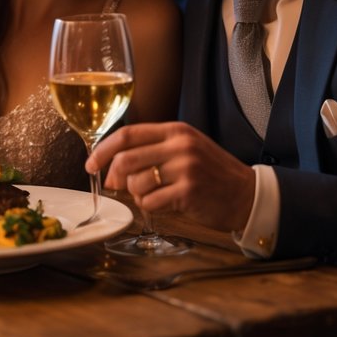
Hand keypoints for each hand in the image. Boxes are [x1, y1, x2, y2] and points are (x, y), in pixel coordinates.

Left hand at [86, 121, 255, 231]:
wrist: (246, 194)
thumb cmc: (211, 173)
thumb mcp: (185, 149)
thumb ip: (153, 149)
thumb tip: (112, 164)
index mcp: (175, 131)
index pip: (128, 134)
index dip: (103, 150)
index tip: (90, 164)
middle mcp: (179, 146)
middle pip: (126, 158)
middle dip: (113, 175)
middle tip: (114, 185)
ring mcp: (185, 168)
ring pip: (136, 182)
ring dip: (136, 193)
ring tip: (154, 194)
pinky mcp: (188, 192)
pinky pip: (150, 202)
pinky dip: (149, 206)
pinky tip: (165, 204)